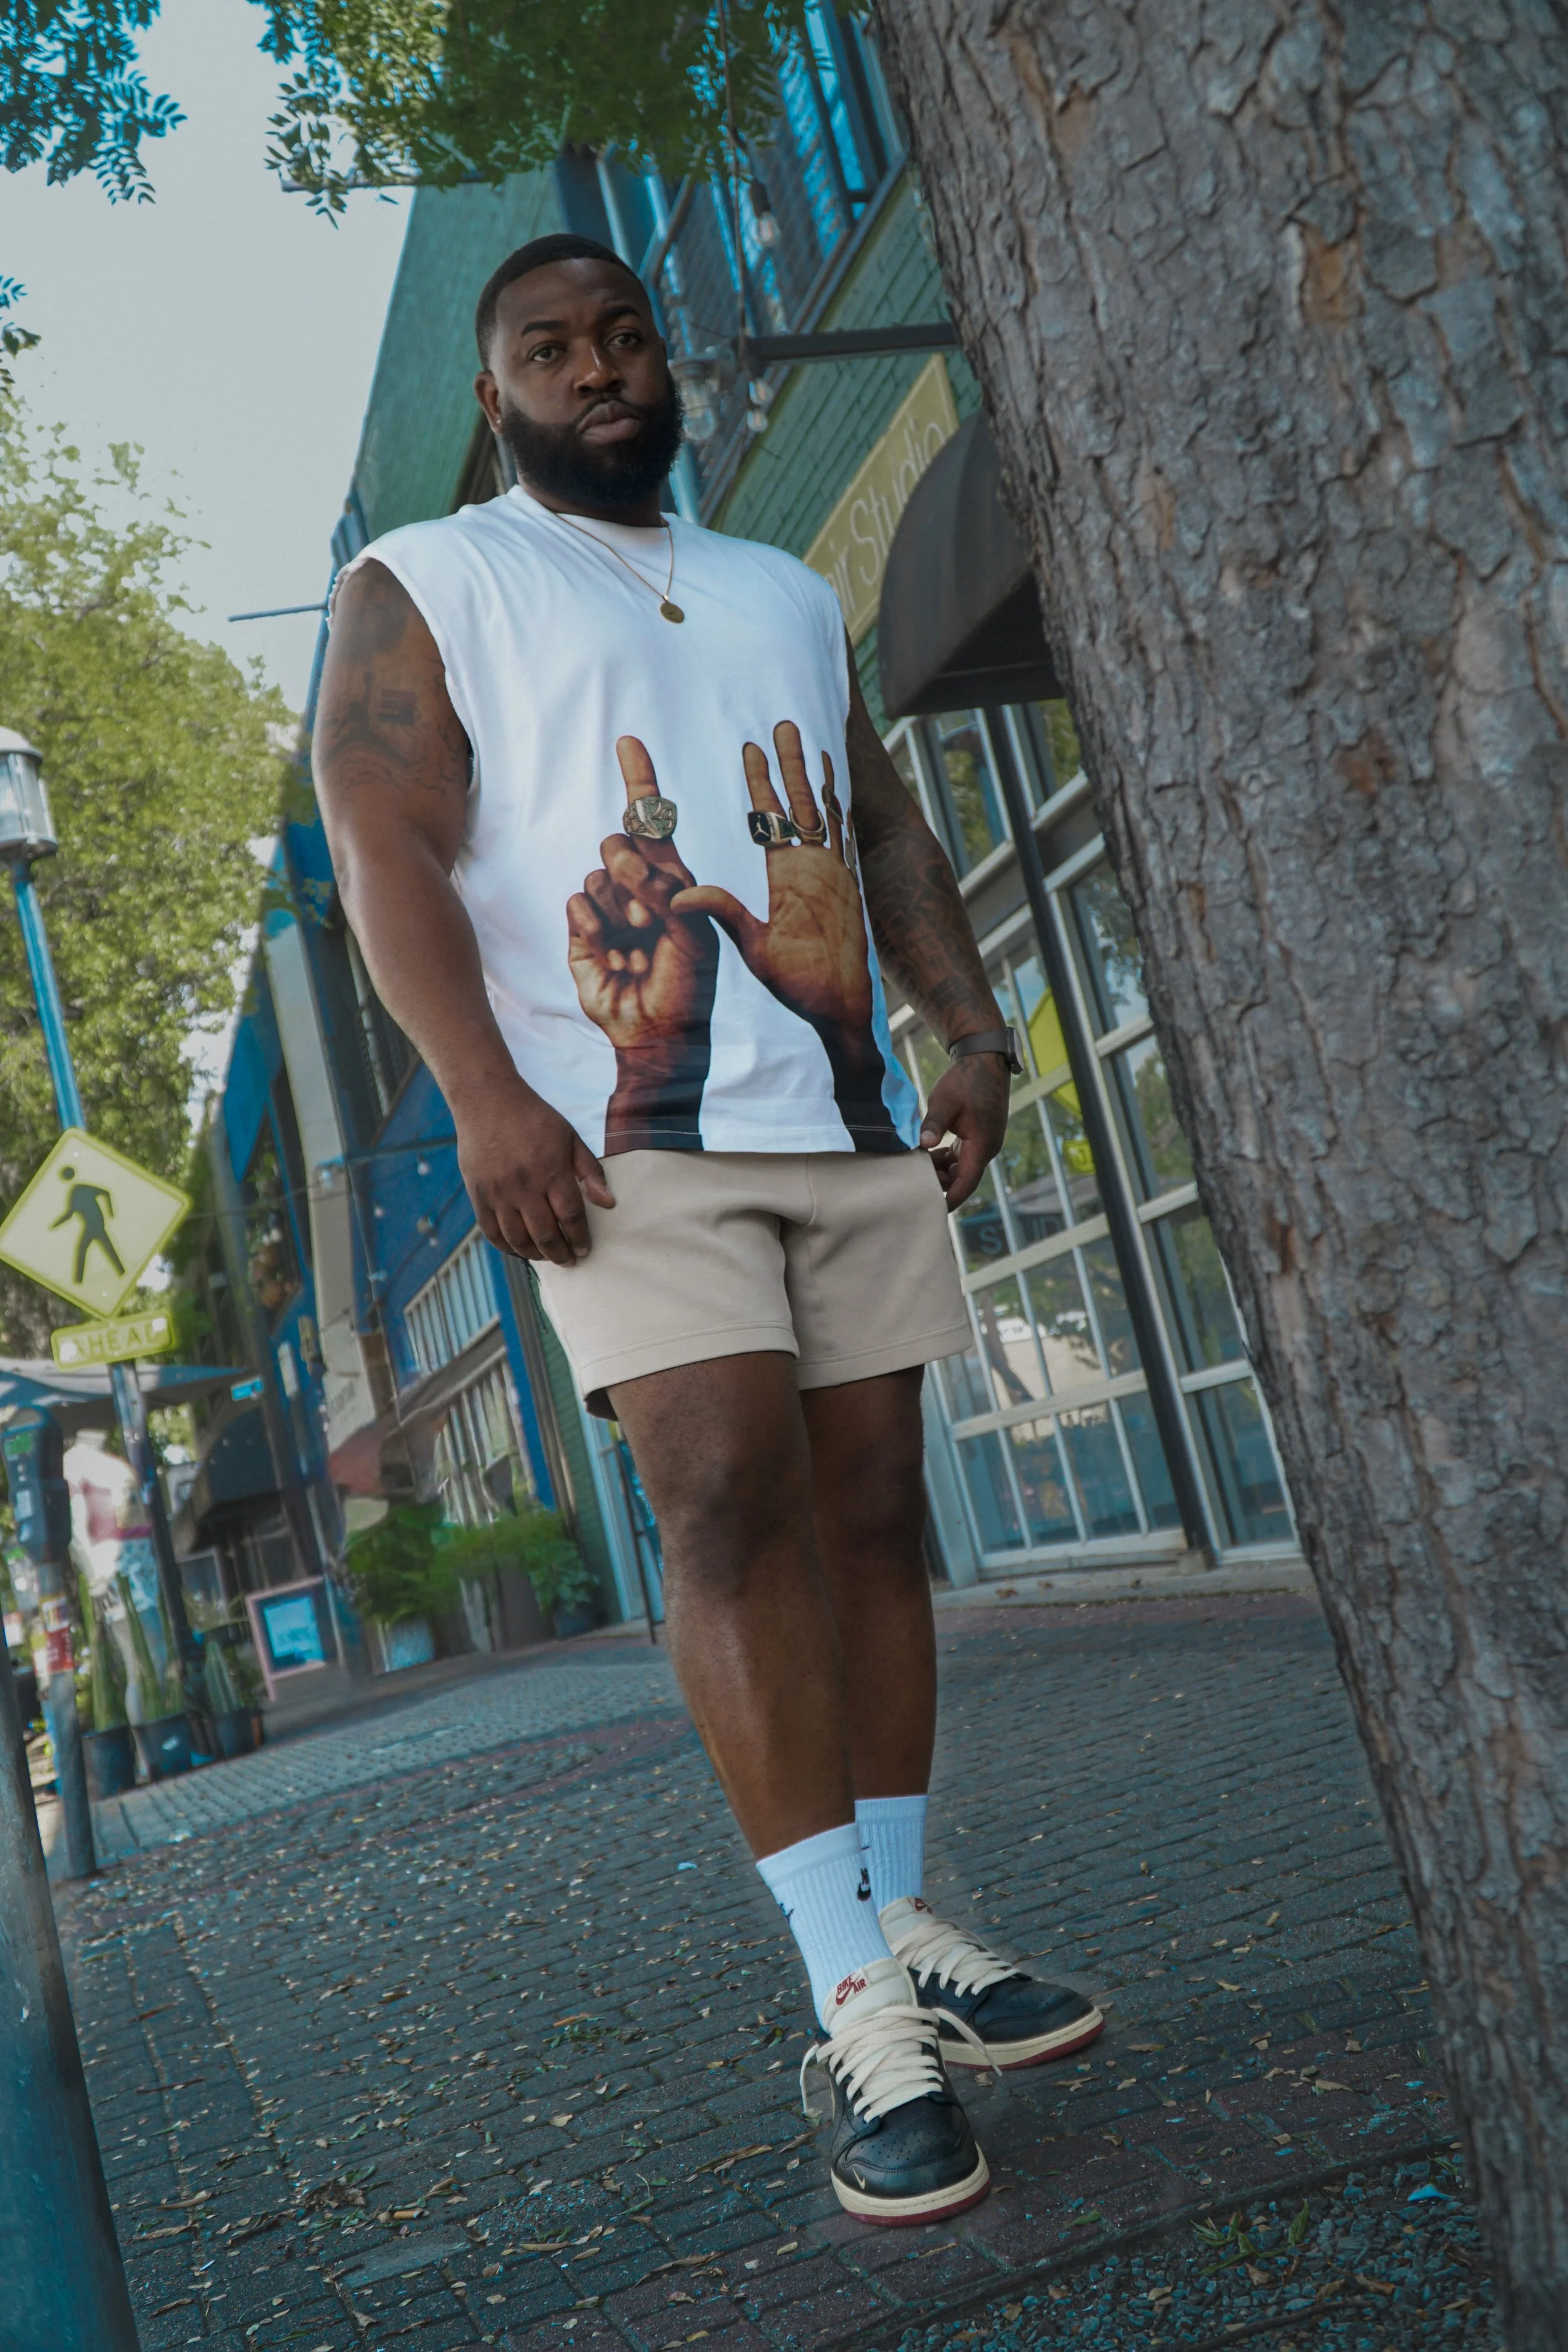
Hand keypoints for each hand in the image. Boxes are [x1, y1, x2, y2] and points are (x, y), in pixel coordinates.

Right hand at [455, 1078, 615, 1265]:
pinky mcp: (477, 1195)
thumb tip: (609, 1203)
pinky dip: (507, 1247)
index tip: (585, 1249)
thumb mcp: (570, 1137)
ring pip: (518, 1239)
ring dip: (535, 1254)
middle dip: (560, 1253)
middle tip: (569, 1260)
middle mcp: (524, 1186)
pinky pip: (492, 1233)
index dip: (580, 1238)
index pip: (570, 1217)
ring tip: (547, 1256)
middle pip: (545, 1234)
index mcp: (551, 1170)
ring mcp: (498, 1192)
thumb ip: (590, 1171)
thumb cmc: (534, 1118)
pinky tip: (519, 1249)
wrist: (487, 1100)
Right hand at [566, 737, 718, 1055]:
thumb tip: (626, 860)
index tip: (630, 743)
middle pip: (619, 844)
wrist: (660, 1036)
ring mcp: (607, 909)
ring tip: (638, 949)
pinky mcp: (582, 931)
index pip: (654, 823)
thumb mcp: (695, 936)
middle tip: (651, 922)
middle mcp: (637, 889)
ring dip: (619, 914)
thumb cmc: (689, 987)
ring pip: (597, 876)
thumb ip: (666, 893)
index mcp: (672, 881)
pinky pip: (577, 903)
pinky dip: (595, 930)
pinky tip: (616, 958)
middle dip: (634, 878)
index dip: (641, 782)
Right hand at [671, 722, 873, 1040]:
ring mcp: (839, 875)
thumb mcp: (755, 951)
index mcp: (792, 878)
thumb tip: (678, 894)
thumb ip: (722, 914)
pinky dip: (840, 811)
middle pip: (805, 802)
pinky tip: (837, 799)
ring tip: (815, 748)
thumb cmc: (800, 984)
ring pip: (829, 814)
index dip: (762, 781)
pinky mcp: (852, 887)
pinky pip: (847, 838)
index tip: (752, 747)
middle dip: (793, 762)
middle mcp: (820, 868)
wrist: (849, 1008)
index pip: (772, 817)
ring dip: (819, 780)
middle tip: (788, 725)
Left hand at [919, 1054, 1009, 1210]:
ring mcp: (983, 1143)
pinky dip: (945, 1159)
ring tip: (915, 1166)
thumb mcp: (945, 1101)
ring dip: (941, 1170)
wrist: (984, 1059)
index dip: (950, 1199)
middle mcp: (986, 1148)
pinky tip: (925, 1154)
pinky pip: (961, 1156)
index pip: (966, 1182)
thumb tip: (922, 1145)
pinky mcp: (977, 1136)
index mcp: (982, 1145)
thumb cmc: (966, 1079)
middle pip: (962, 1178)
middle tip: (912, 1182)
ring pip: (961, 1168)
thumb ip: (934, 1124)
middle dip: (940, 1184)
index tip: (932, 1211)